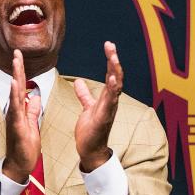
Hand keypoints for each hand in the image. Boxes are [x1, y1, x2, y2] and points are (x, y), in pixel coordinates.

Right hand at [2, 50, 42, 182]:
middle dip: (17, 68)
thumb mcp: (32, 125)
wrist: (19, 165)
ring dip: (16, 78)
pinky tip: (15, 85)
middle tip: (16, 52)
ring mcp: (14, 119)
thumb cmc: (24, 147)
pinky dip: (15, 96)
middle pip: (16, 86)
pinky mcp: (17, 127)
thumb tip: (35, 97)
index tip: (20, 57)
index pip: (21, 87)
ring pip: (15, 94)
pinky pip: (16, 109)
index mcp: (19, 111)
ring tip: (16, 63)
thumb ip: (32, 110)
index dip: (21, 72)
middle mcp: (14, 112)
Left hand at [73, 41, 121, 171]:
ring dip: (115, 72)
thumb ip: (84, 95)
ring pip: (116, 87)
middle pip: (116, 76)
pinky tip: (113, 79)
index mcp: (105, 97)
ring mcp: (109, 109)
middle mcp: (110, 101)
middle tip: (111, 45)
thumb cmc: (90, 130)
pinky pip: (110, 102)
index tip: (108, 45)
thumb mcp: (86, 108)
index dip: (110, 60)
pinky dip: (113, 90)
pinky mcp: (104, 118)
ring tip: (114, 57)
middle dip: (113, 60)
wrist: (90, 150)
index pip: (110, 74)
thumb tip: (78, 81)